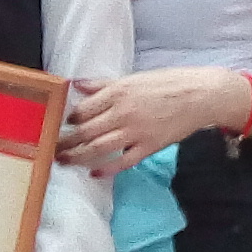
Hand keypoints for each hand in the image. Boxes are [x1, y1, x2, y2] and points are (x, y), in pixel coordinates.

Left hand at [60, 70, 237, 176]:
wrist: (200, 95)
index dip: (68, 119)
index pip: (82, 109)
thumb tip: (77, 85)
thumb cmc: (168, 83)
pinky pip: (123, 161)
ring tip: (64, 161)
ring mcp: (135, 132)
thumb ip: (103, 84)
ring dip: (77, 156)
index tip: (60, 125)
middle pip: (85, 131)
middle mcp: (122, 113)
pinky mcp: (148, 147)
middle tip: (51, 149)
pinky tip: (94, 173)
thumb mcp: (133, 78)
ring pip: (98, 148)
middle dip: (65, 141)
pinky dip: (107, 169)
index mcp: (117, 92)